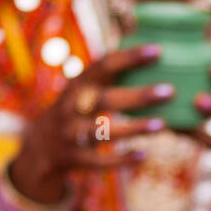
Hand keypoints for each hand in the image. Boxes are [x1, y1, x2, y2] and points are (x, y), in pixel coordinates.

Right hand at [9, 44, 173, 203]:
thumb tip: (151, 50)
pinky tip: (144, 155)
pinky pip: (99, 161)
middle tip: (170, 91)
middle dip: (138, 96)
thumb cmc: (76, 110)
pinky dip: (121, 160)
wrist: (41, 147)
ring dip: (133, 128)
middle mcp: (71, 106)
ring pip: (103, 131)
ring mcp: (70, 133)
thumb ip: (108, 75)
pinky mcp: (73, 158)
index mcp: (77, 84)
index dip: (129, 57)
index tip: (157, 50)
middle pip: (105, 99)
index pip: (103, 65)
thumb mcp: (83, 89)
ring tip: (162, 124)